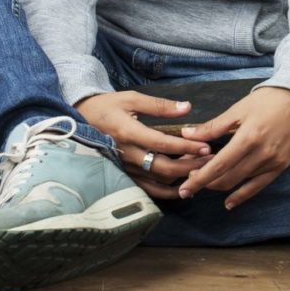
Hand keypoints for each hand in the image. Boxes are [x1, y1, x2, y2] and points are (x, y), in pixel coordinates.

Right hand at [76, 90, 213, 199]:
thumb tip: (187, 107)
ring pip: (156, 181)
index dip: (185, 146)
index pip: (162, 143)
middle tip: (210, 160)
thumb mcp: (131, 99)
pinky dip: (166, 191)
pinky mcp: (123, 176)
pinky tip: (182, 186)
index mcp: (128, 133)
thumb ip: (159, 105)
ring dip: (181, 178)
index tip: (205, 146)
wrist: (79, 120)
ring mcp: (123, 169)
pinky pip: (146, 189)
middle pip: (162, 167)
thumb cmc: (106, 107)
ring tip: (201, 170)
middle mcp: (126, 155)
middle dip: (189, 165)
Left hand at [177, 87, 289, 209]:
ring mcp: (273, 162)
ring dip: (220, 186)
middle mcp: (262, 154)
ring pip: (240, 183)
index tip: (184, 188)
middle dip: (206, 183)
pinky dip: (242, 196)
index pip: (218, 166)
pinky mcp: (282, 166)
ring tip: (206, 182)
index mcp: (249, 137)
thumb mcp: (238, 109)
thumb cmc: (268, 100)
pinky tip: (229, 202)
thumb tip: (186, 134)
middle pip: (228, 178)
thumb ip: (213, 126)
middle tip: (191, 179)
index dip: (199, 179)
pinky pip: (258, 186)